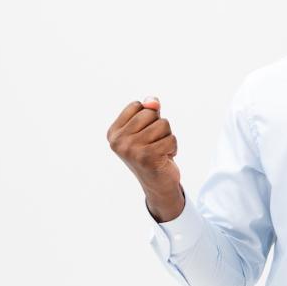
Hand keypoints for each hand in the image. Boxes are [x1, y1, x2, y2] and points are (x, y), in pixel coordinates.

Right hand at [107, 96, 184, 220]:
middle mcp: (119, 141)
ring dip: (167, 137)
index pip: (137, 105)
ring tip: (159, 150)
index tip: (144, 135)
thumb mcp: (147, 128)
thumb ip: (148, 110)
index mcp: (114, 132)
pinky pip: (171, 138)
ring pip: (163, 124)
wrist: (158, 184)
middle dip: (159, 126)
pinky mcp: (147, 157)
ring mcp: (131, 149)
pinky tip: (164, 158)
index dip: (148, 117)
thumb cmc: (152, 152)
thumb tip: (153, 101)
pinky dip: (173, 147)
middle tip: (154, 143)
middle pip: (150, 113)